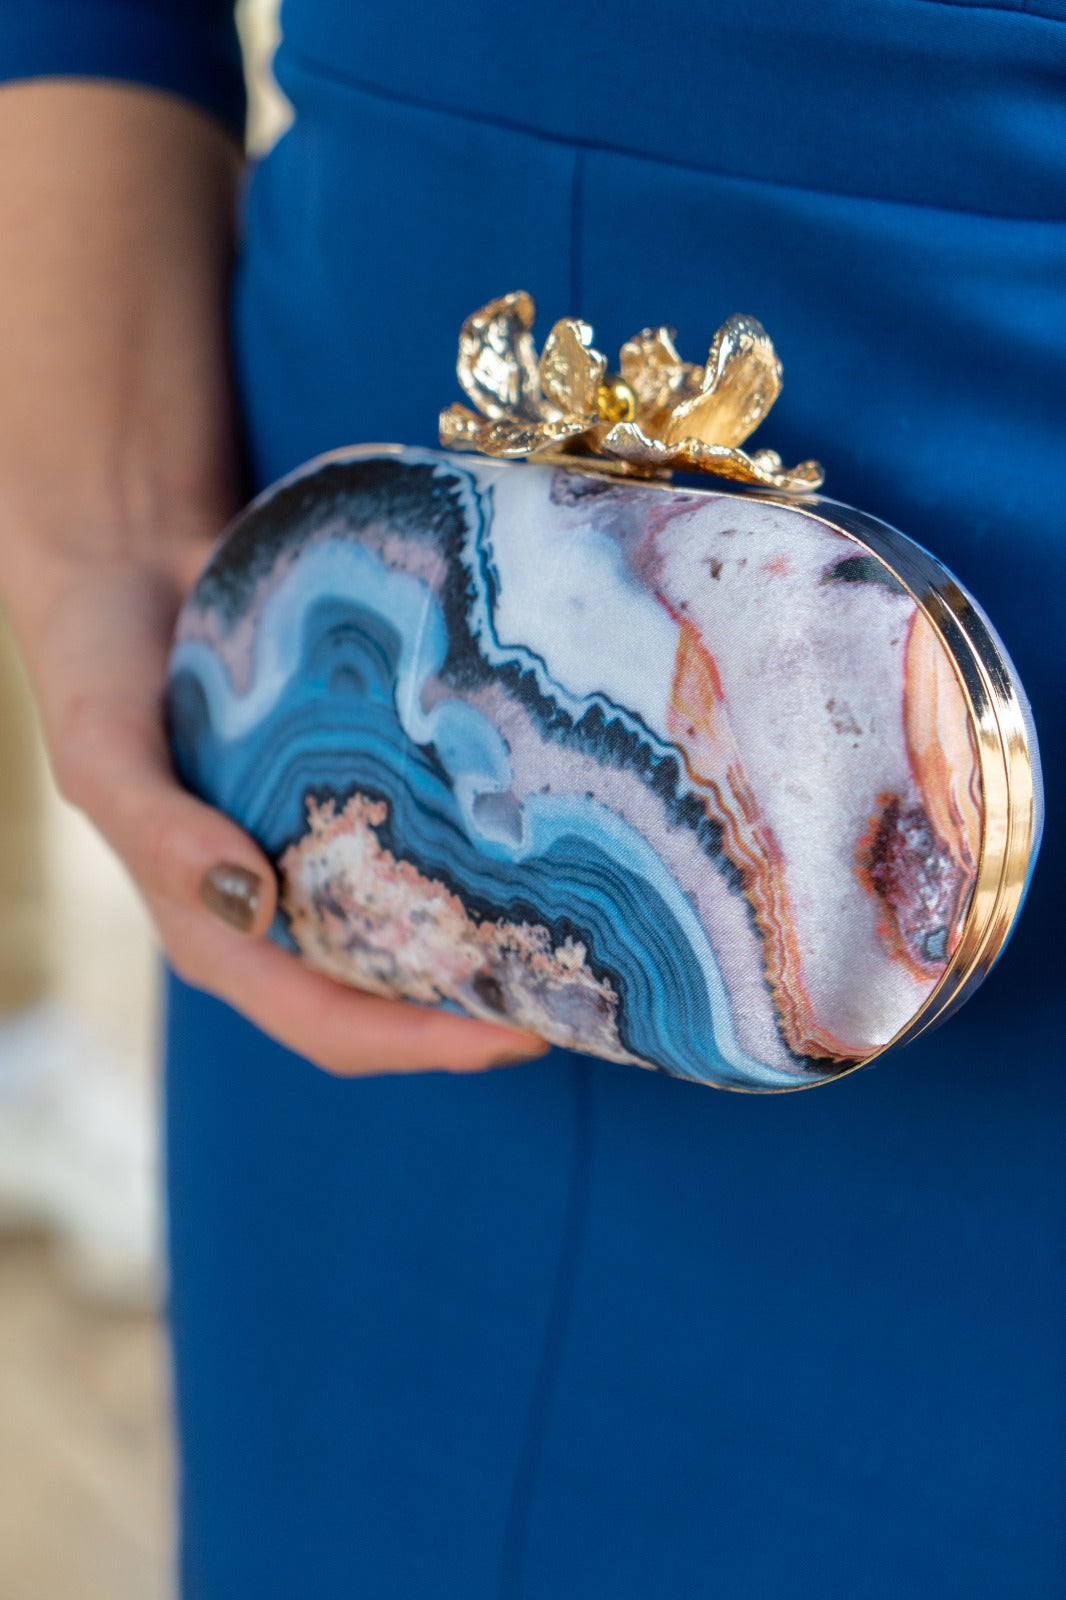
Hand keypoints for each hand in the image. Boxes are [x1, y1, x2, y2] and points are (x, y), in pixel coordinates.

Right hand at [0, 83, 545, 1075]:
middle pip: (394, 996)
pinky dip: (482, 857)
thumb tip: (249, 901)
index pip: (332, 1023)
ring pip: (421, 929)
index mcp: (223, 932)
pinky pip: (426, 845)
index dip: (422, 1044)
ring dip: (495, 947)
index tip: (519, 1036)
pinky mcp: (355, 798)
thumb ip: (157, 833)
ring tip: (588, 939)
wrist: (132, 573)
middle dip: (480, 1012)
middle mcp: (284, 911)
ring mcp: (325, 856)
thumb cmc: (102, 676)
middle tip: (583, 995)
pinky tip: (544, 840)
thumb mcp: (103, 755)